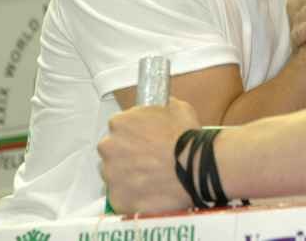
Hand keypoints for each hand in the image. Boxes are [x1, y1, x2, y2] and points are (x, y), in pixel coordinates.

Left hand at [98, 98, 199, 213]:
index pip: (119, 127)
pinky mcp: (118, 198)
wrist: (196, 166)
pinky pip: (122, 197)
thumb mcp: (176, 108)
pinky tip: (152, 192)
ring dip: (128, 176)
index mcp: (120, 122)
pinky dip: (134, 197)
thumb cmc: (187, 137)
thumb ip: (159, 109)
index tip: (144, 139)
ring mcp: (111, 175)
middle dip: (127, 155)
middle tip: (148, 159)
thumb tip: (160, 108)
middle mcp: (109, 147)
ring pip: (115, 176)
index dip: (133, 134)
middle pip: (113, 151)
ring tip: (152, 178)